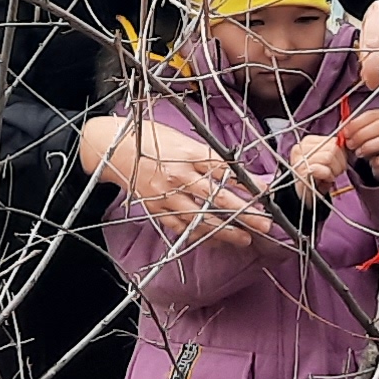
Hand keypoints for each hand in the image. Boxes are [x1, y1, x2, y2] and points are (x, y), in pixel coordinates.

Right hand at [81, 114, 272, 249]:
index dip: (247, 183)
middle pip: (218, 197)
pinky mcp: (155, 208)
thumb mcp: (183, 138)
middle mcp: (179, 175)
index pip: (225, 170)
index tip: (266, 194)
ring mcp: (166, 194)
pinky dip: (198, 235)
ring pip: (200, 218)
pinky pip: (180, 226)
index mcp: (188, 153)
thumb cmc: (150, 138)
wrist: (111, 147)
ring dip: (225, 230)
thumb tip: (242, 172)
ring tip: (244, 238)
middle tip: (265, 224)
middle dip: (244, 213)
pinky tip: (214, 240)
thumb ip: (210, 157)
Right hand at [286, 132, 348, 196]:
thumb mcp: (326, 159)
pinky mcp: (301, 172)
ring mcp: (300, 160)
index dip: (341, 153)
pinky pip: (323, 169)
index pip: (332, 140)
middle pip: (332, 147)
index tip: (338, 163)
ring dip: (334, 170)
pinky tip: (326, 180)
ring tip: (330, 176)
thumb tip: (342, 142)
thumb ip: (334, 149)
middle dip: (339, 162)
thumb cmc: (318, 178)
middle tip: (335, 172)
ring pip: (328, 157)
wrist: (306, 196)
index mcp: (307, 142)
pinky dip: (329, 176)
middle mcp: (301, 148)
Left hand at [330, 102, 378, 166]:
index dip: (356, 123)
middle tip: (350, 144)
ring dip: (368, 146)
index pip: (371, 115)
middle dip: (361, 135)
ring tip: (359, 153)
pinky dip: (378, 160)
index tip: (345, 132)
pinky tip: (372, 162)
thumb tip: (342, 125)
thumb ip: (356, 127)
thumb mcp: (366, 132)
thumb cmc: (375, 142)